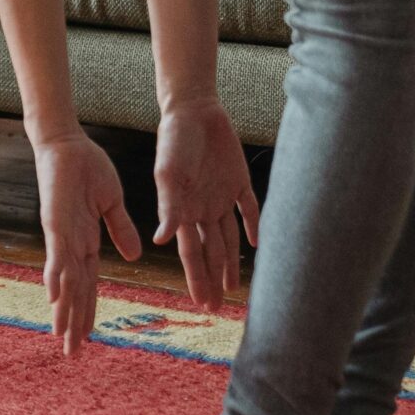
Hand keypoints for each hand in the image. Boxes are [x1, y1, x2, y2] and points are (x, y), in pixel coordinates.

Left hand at [33, 132, 144, 357]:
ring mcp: (62, 234)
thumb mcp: (111, 204)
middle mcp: (71, 244)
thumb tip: (132, 258)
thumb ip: (120, 230)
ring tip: (63, 337)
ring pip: (64, 279)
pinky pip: (58, 251)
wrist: (68, 144)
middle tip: (71, 354)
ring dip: (64, 308)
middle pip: (75, 291)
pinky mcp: (56, 220)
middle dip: (73, 322)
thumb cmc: (87, 168)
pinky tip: (54, 296)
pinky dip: (56, 273)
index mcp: (86, 241)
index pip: (87, 284)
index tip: (87, 338)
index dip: (87, 311)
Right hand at [153, 98, 260, 310]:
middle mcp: (201, 207)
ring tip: (233, 287)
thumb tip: (159, 242)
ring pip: (227, 237)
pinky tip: (256, 245)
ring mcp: (220, 195)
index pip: (190, 253)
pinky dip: (252, 226)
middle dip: (211, 279)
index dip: (196, 278)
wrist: (192, 108)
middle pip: (208, 251)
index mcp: (183, 209)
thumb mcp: (169, 173)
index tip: (200, 303)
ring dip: (229, 262)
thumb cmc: (174, 139)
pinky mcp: (238, 180)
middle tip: (215, 306)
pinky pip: (248, 209)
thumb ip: (168, 206)